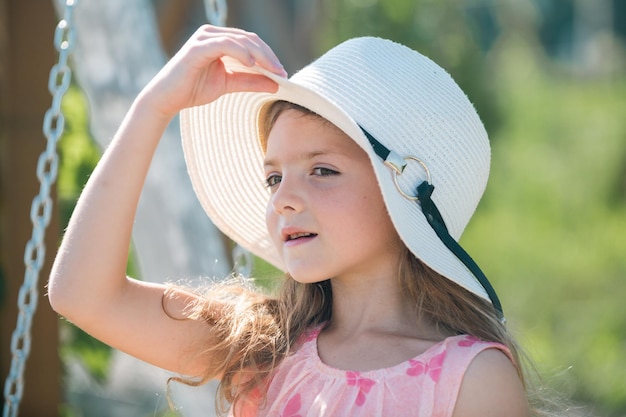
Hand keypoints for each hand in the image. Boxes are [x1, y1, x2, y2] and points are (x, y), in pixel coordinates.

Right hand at [140, 25, 286, 119]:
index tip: (282, 73)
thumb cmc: (194, 89)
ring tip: (273, 70)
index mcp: (219, 40)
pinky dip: (241, 53)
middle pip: (249, 39)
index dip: (269, 56)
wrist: (168, 98)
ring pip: (240, 40)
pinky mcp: (198, 47)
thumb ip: (250, 81)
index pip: (251, 42)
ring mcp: (204, 38)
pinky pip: (225, 45)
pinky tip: (253, 65)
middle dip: (268, 56)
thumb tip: (276, 84)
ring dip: (260, 55)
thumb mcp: (229, 84)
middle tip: (282, 72)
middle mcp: (212, 34)